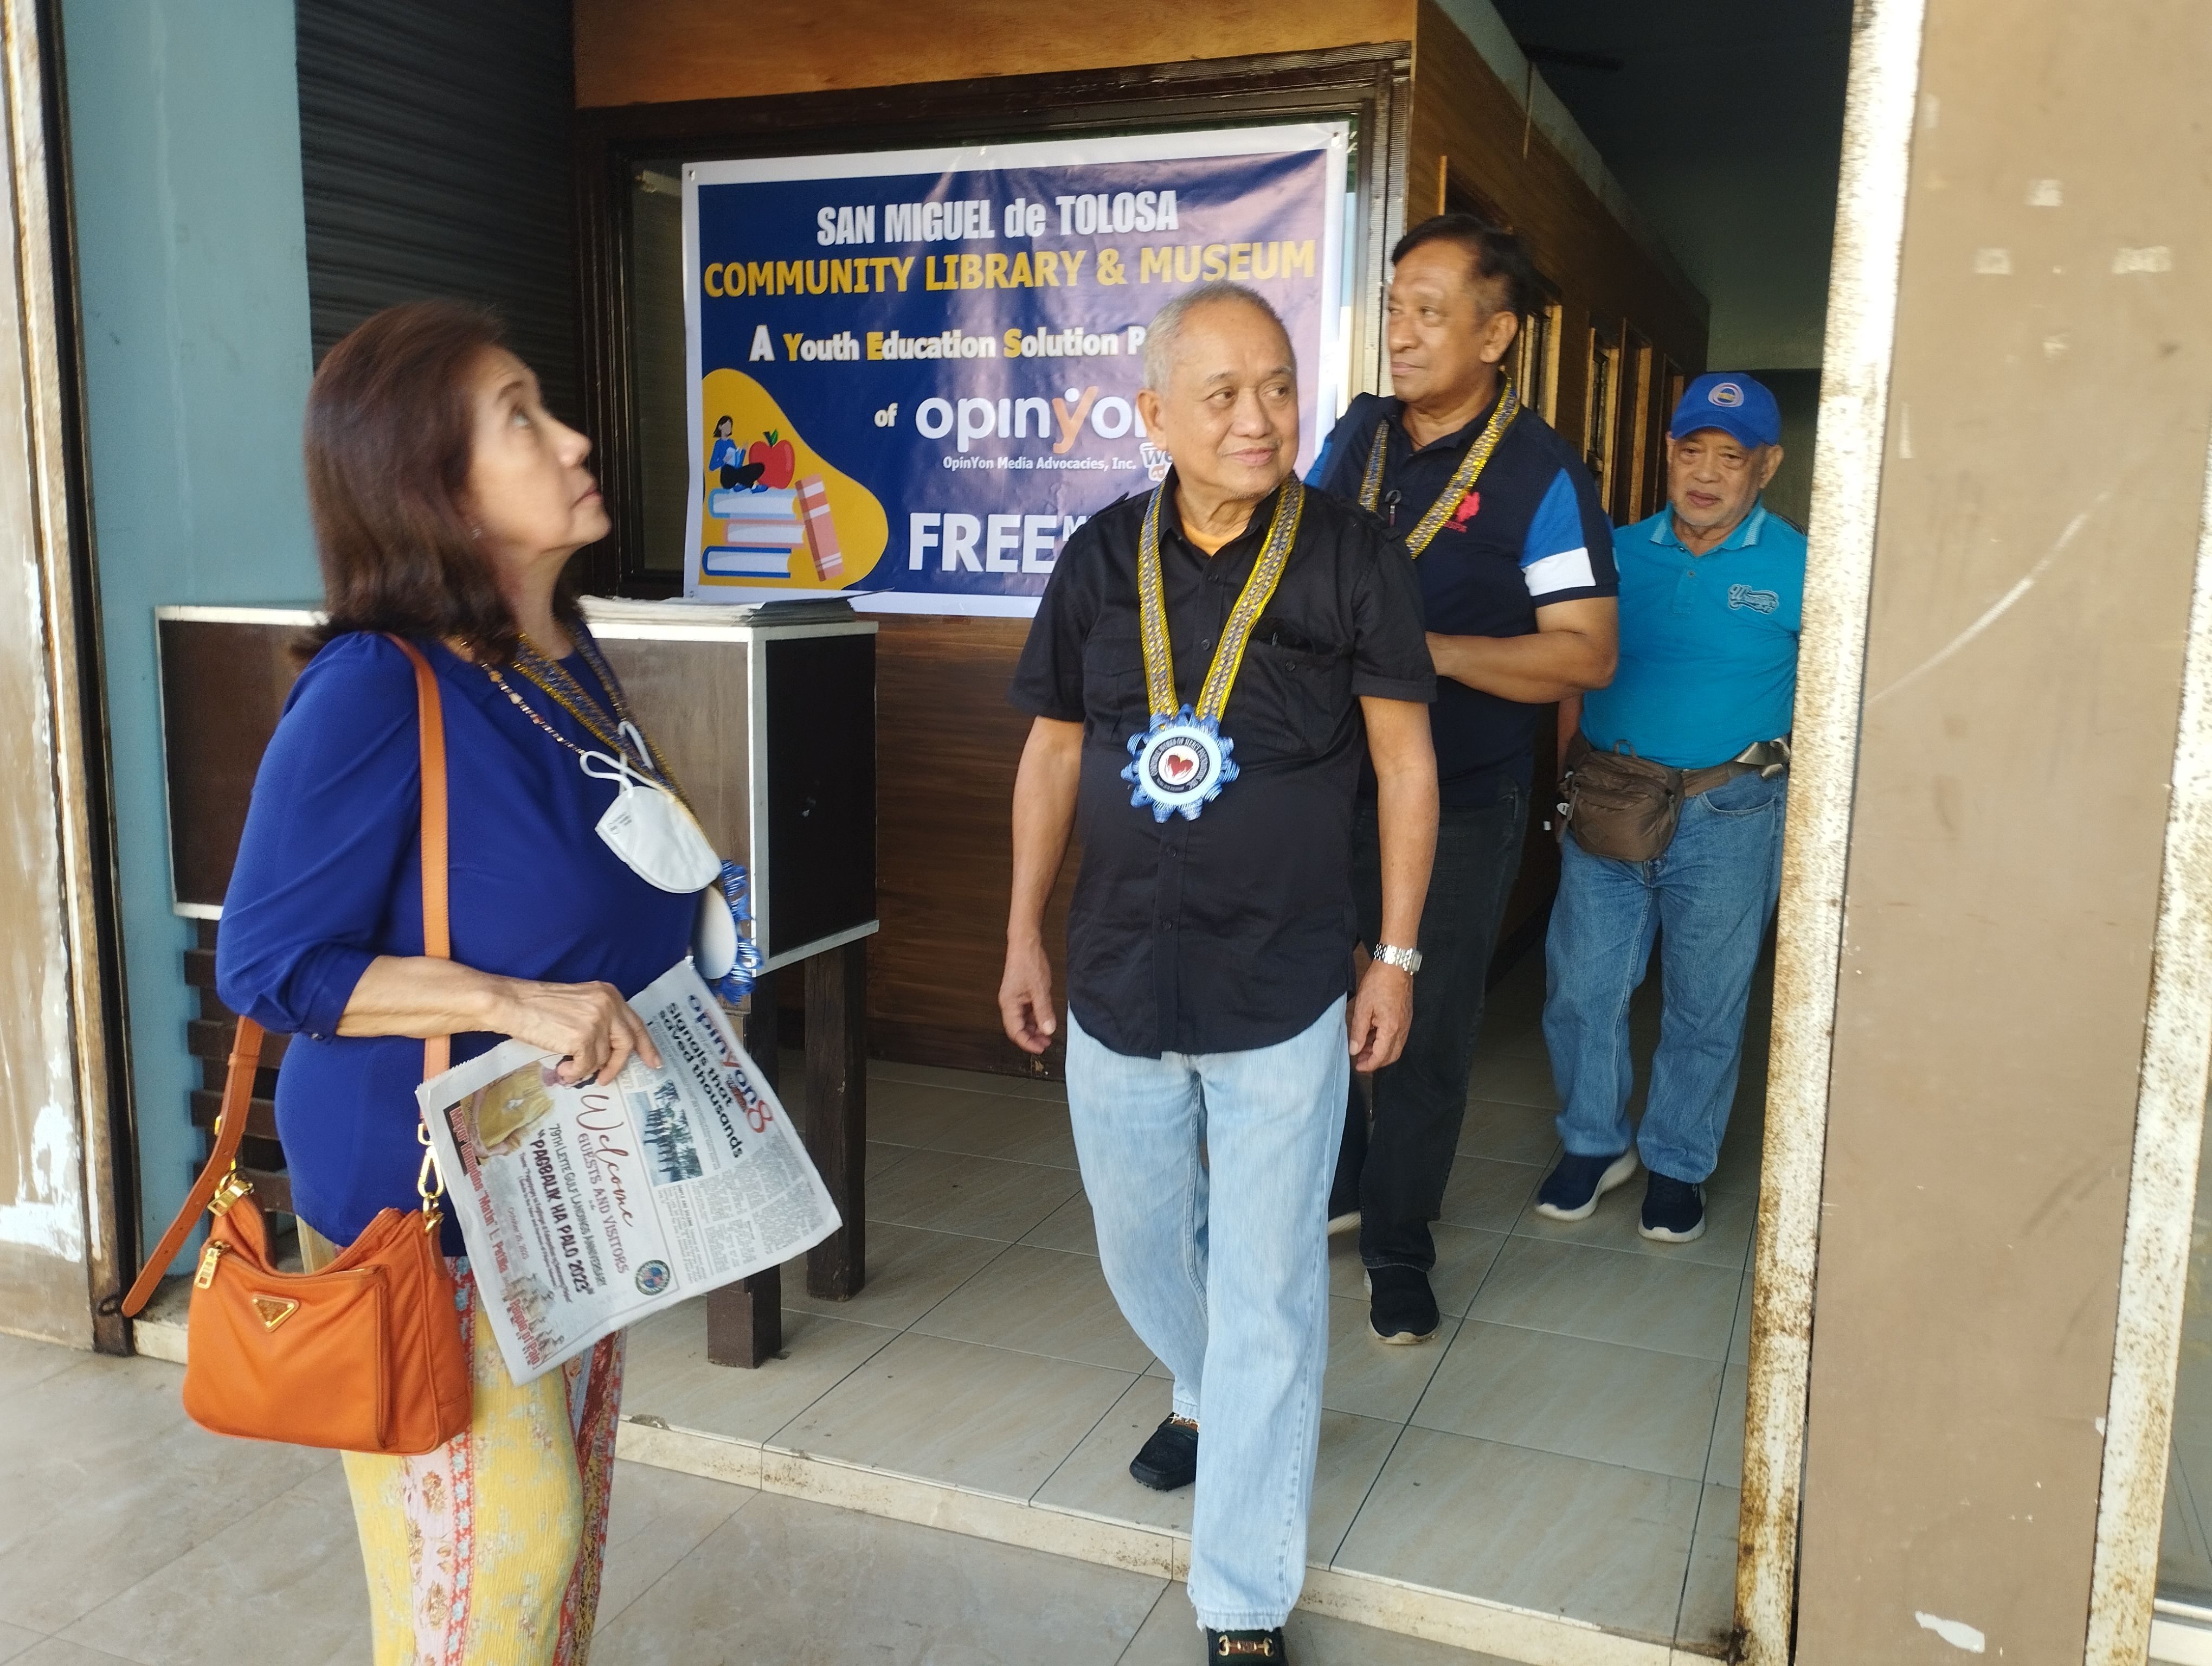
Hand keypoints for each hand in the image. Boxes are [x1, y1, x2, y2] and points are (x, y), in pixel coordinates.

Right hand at [488, 978, 661, 1085]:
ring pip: (603, 1058)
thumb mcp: (579, 1003)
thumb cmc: (539, 1005)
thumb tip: (612, 1049)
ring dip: (585, 1068)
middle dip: (618, 1065)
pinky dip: (573, 1073)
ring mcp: (597, 1022)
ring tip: (567, 1066)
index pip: (635, 1024)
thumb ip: (600, 1019)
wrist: (512, 1003)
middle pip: (627, 1043)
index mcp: (609, 994)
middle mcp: (608, 1005)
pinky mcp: (583, 1039)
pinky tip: (561, 1068)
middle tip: (607, 1079)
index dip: (646, 1045)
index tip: (654, 1062)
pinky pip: (586, 1067)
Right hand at [999, 937, 1058, 1054]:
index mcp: (1009, 1004)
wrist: (1025, 944)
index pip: (1015, 1032)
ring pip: (1023, 1021)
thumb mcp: (1040, 989)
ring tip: (1048, 1035)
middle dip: (1031, 1038)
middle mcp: (1009, 1004)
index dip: (1027, 1043)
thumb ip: (1043, 1011)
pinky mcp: (1021, 994)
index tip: (1041, 1048)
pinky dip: (1036, 1019)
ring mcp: (1015, 999)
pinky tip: (1045, 1021)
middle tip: (1046, 1044)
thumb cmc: (1029, 962)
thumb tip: (1048, 1030)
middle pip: (1018, 1029)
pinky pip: (1027, 1012)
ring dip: (1034, 1029)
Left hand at [1348, 959, 1412, 1071]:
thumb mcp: (1362, 1007)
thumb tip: (1354, 1050)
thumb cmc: (1378, 983)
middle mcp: (1402, 1030)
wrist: (1395, 965)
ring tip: (1363, 1047)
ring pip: (1395, 1047)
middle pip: (1391, 1056)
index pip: (1381, 1057)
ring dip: (1380, 1051)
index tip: (1357, 1066)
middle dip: (1375, 1061)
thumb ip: (1358, 1031)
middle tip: (1359, 1059)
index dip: (1368, 1065)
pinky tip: (1373, 1035)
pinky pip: (1397, 1037)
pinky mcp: (1406, 1017)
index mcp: (1391, 1029)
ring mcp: (1406, 1024)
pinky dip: (1385, 1041)